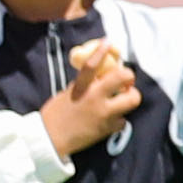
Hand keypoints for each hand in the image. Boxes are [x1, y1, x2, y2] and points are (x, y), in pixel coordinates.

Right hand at [41, 41, 141, 157]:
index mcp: (80, 88)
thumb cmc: (56, 115)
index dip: (100, 52)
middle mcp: (94, 98)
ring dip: (130, 98)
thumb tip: (98, 78)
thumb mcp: (68, 94)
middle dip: (129, 77)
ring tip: (122, 100)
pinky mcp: (108, 128)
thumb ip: (84, 86)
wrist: (50, 140)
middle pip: (124, 78)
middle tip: (125, 82)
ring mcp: (104, 113)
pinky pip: (124, 120)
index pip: (91, 65)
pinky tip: (111, 120)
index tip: (107, 42)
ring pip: (133, 99)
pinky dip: (119, 119)